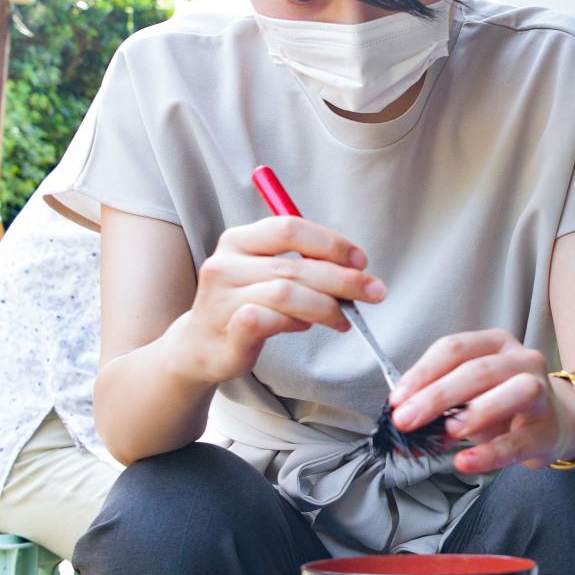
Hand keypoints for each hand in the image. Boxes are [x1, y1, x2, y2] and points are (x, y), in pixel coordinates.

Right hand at [164, 216, 384, 385]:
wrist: (200, 346)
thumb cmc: (245, 304)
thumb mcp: (269, 273)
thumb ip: (303, 263)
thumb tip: (355, 269)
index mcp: (238, 240)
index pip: (290, 227)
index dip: (330, 243)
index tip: (361, 261)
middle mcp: (225, 263)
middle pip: (296, 264)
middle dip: (344, 279)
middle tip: (375, 292)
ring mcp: (222, 297)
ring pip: (287, 293)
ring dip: (326, 306)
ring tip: (344, 319)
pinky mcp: (226, 329)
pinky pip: (269, 320)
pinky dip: (295, 323)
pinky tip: (303, 327)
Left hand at [389, 329, 574, 473]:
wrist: (557, 422)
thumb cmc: (505, 403)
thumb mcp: (471, 392)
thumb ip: (438, 400)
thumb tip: (401, 417)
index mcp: (495, 344)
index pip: (454, 349)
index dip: (422, 373)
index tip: (397, 400)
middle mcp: (522, 360)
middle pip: (478, 370)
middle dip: (436, 396)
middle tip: (406, 420)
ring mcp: (541, 392)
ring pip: (515, 392)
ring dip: (476, 411)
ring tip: (447, 432)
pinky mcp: (548, 429)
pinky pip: (520, 440)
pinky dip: (491, 453)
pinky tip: (466, 461)